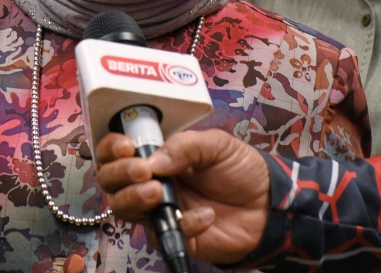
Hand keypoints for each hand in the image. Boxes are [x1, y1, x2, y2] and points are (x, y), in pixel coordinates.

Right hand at [95, 129, 269, 263]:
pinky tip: (206, 215)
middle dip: (119, 175)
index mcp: (157, 155)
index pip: (117, 151)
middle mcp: (151, 182)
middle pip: (111, 182)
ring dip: (134, 200)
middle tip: (143, 171)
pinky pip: (162, 234)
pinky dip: (183, 224)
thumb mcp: (217, 145)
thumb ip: (185, 146)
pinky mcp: (176, 236)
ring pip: (124, 210)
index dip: (111, 148)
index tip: (127, 147)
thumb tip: (153, 159)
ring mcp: (160, 211)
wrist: (269, 205)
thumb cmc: (240, 169)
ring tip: (159, 193)